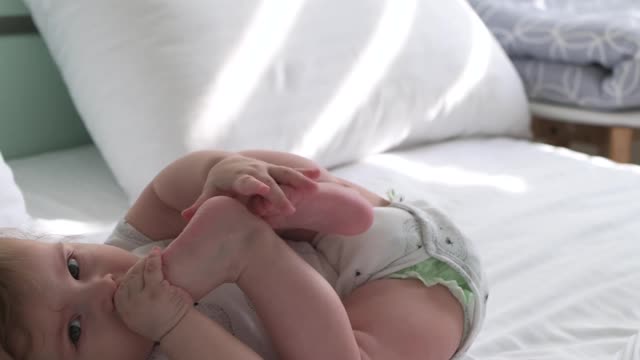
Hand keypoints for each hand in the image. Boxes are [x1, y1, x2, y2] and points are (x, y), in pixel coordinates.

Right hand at [114, 248, 192, 341]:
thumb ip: (131, 303)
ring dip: (144, 262)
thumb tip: (126, 284)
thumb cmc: (162, 322)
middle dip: (136, 267)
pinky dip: (153, 259)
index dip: (128, 276)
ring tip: (152, 256)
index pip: (121, 287)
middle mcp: (130, 303)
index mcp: (123, 310)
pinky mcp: (156, 291)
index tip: (136, 270)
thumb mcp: (137, 317)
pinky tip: (157, 252)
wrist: (177, 330)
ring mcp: (142, 296)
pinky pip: (151, 270)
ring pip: (138, 272)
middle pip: (129, 277)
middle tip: (145, 262)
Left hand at [182, 154, 319, 219]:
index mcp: (237, 177)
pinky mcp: (275, 170)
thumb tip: (186, 216)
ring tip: (314, 189)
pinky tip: (319, 176)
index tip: (262, 189)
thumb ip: (200, 205)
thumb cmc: (218, 185)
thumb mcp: (209, 194)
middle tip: (288, 210)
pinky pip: (291, 172)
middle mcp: (253, 170)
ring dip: (299, 181)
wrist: (225, 165)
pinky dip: (304, 174)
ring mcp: (266, 169)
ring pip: (284, 174)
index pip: (246, 181)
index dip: (254, 184)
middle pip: (268, 182)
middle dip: (278, 194)